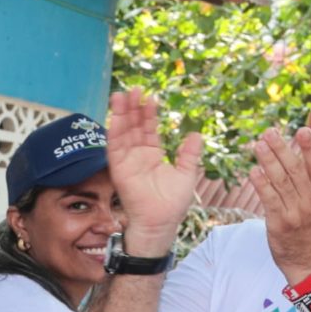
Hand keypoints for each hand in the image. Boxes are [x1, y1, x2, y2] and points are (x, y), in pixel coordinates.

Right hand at [105, 89, 202, 252]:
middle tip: (135, 89)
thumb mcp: (186, 173)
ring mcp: (127, 161)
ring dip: (121, 114)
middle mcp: (137, 155)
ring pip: (122, 133)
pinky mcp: (118, 169)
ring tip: (122, 95)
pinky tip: (116, 117)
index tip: (152, 97)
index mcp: (153, 155)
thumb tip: (196, 134)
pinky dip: (114, 131)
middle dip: (133, 108)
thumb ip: (190, 154)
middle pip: (133, 126)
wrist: (161, 222)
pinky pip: (114, 147)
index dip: (149, 114)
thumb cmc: (172, 203)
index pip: (149, 129)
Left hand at [250, 125, 310, 286]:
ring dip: (268, 161)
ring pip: (280, 181)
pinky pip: (269, 200)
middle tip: (269, 132)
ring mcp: (296, 212)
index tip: (302, 129)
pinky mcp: (280, 223)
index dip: (310, 147)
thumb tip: (300, 155)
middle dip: (282, 149)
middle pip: (295, 169)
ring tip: (258, 145)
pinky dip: (261, 184)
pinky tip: (253, 171)